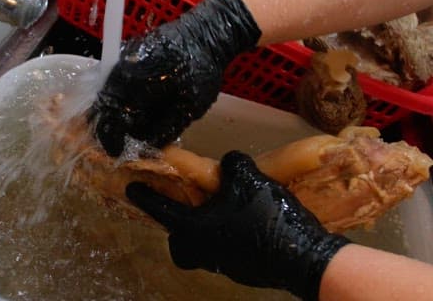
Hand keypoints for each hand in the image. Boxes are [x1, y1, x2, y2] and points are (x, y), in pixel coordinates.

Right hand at [90, 0, 260, 156]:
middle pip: (102, 105)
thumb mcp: (188, 108)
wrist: (207, 32)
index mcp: (134, 83)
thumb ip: (163, 130)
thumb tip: (143, 148)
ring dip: (114, 111)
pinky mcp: (125, 53)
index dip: (112, 140)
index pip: (110, 117)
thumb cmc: (202, 70)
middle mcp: (120, 68)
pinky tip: (135, 106)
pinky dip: (120, 97)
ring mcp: (120, 58)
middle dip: (110, 126)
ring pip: (105, 92)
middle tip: (122, 141)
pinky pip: (113, 80)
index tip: (117, 152)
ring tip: (131, 125)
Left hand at [125, 151, 349, 299]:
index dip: (145, 196)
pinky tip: (247, 221)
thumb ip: (232, 164)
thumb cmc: (266, 217)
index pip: (161, 209)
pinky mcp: (241, 270)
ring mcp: (222, 264)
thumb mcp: (248, 179)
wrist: (304, 258)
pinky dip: (228, 235)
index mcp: (194, 229)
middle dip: (178, 223)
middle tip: (187, 206)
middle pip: (178, 238)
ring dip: (205, 228)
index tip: (131, 188)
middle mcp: (202, 251)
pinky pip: (224, 250)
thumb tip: (228, 163)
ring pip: (201, 246)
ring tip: (223, 208)